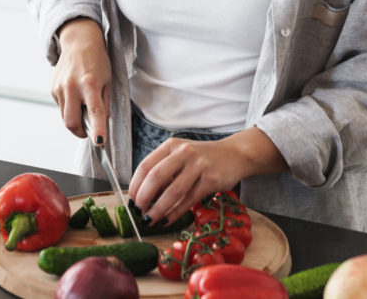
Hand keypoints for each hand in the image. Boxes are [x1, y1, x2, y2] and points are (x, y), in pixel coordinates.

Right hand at [51, 18, 110, 144]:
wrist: (79, 42)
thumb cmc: (97, 61)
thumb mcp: (108, 81)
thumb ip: (105, 104)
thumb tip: (101, 125)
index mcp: (90, 83)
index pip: (95, 112)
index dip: (97, 129)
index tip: (99, 142)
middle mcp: (72, 86)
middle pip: (71, 122)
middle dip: (80, 132)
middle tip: (89, 131)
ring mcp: (60, 88)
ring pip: (65, 117)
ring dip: (75, 119)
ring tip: (83, 103)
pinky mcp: (53, 89)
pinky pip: (61, 107)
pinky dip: (69, 108)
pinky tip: (75, 95)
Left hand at [128, 127, 288, 226]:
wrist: (235, 154)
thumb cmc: (203, 158)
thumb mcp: (180, 157)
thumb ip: (164, 172)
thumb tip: (143, 196)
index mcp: (171, 145)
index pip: (146, 166)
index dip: (135, 185)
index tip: (131, 201)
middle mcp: (183, 152)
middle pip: (156, 177)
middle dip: (143, 198)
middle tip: (138, 212)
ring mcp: (199, 165)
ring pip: (173, 191)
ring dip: (158, 209)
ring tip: (149, 220)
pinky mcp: (211, 179)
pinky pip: (188, 200)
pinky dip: (175, 213)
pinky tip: (167, 220)